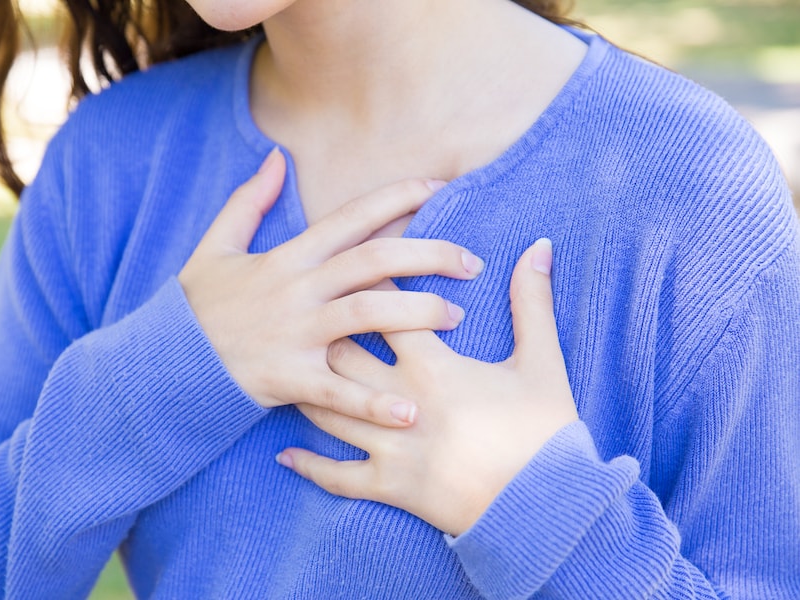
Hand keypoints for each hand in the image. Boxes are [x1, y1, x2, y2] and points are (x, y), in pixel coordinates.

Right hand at [178, 149, 485, 426]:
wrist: (165, 363)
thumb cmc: (197, 308)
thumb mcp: (215, 247)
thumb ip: (247, 201)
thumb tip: (277, 157)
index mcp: (287, 257)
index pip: (351, 218)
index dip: (397, 198)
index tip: (441, 190)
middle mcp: (297, 290)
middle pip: (374, 261)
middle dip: (429, 254)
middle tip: (471, 263)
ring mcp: (295, 333)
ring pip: (367, 313)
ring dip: (417, 313)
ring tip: (456, 317)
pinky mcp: (289, 377)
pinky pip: (339, 390)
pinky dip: (374, 402)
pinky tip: (410, 412)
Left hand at [276, 239, 577, 535]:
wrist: (545, 507)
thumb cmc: (545, 433)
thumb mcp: (542, 363)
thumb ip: (533, 303)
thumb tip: (539, 246)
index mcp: (432, 367)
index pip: (386, 310)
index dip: (369, 284)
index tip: (354, 267)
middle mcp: (398, 401)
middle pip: (341, 355)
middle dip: (326, 332)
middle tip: (313, 316)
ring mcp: (388, 447)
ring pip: (328, 409)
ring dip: (308, 386)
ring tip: (295, 368)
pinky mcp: (387, 486)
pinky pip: (335, 477)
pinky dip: (309, 465)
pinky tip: (285, 455)